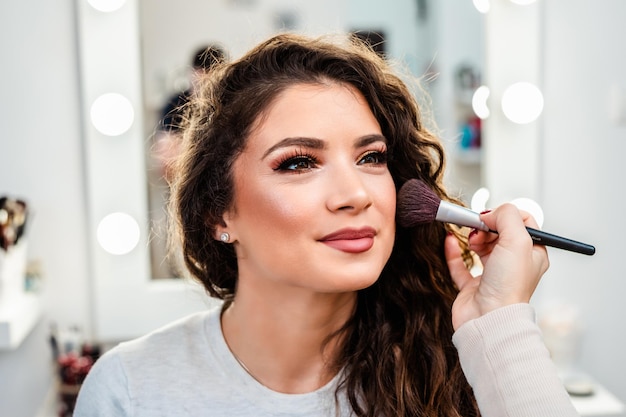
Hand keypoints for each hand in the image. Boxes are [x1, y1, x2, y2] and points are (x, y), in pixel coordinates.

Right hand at [445, 203, 549, 329]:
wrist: (488, 318)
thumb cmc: (508, 288)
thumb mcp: (518, 240)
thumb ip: (507, 216)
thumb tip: (490, 213)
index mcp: (532, 255)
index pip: (523, 223)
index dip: (507, 215)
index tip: (494, 216)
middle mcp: (513, 265)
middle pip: (499, 233)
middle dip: (487, 226)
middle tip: (480, 227)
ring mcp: (492, 275)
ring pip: (481, 246)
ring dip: (473, 237)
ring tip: (470, 238)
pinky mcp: (472, 286)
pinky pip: (460, 264)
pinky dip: (454, 251)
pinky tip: (450, 240)